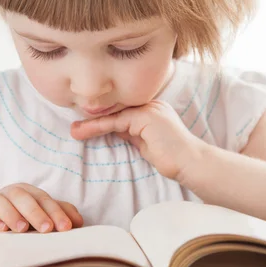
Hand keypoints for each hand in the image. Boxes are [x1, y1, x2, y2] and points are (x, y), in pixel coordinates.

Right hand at [0, 183, 83, 232]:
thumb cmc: (24, 222)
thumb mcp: (43, 218)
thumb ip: (61, 215)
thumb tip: (78, 222)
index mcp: (28, 192)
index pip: (43, 198)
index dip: (56, 212)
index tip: (65, 228)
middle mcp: (9, 194)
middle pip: (21, 196)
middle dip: (35, 212)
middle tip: (47, 229)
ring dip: (11, 213)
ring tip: (22, 229)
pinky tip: (1, 230)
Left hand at [70, 100, 204, 179]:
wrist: (191, 163)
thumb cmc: (172, 157)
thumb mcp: (146, 142)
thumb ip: (131, 133)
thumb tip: (113, 129)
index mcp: (151, 108)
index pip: (122, 110)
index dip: (103, 117)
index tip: (84, 125)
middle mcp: (150, 104)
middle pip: (116, 109)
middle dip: (94, 118)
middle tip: (74, 127)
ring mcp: (149, 108)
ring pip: (113, 114)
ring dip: (91, 124)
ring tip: (74, 131)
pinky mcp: (146, 117)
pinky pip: (116, 121)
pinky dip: (98, 127)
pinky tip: (84, 131)